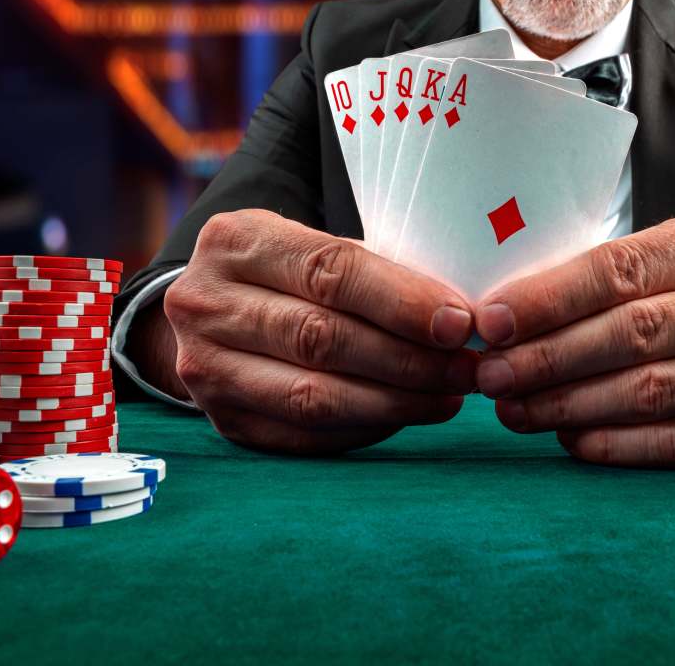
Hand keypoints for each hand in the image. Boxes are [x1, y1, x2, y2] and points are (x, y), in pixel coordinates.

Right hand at [162, 209, 477, 454]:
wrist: (210, 311)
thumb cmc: (286, 272)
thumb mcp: (310, 243)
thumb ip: (370, 270)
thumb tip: (455, 314)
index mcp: (236, 240)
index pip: (329, 272)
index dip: (401, 301)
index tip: (459, 322)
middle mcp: (206, 303)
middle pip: (322, 339)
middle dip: (409, 358)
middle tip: (468, 368)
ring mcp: (206, 367)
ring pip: (314, 396)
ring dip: (396, 401)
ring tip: (449, 395)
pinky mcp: (222, 419)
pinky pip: (305, 434)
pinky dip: (365, 428)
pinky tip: (408, 415)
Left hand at [474, 210, 674, 467]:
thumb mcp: (666, 250)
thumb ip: (601, 274)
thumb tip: (504, 317)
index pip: (624, 270)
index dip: (551, 299)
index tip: (493, 321)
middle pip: (634, 333)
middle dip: (549, 357)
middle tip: (492, 374)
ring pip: (649, 392)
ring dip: (569, 405)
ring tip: (513, 408)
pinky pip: (674, 442)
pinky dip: (614, 444)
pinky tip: (567, 438)